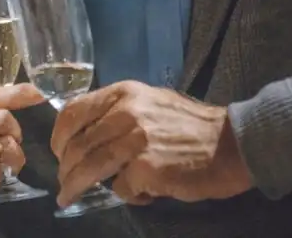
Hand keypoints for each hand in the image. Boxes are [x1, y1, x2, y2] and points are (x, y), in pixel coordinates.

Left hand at [50, 81, 252, 206]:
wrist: (234, 143)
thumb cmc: (192, 125)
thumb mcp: (150, 102)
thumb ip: (118, 112)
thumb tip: (88, 135)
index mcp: (123, 93)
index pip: (73, 112)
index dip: (58, 135)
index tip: (57, 151)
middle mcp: (124, 113)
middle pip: (78, 145)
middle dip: (65, 167)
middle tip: (63, 182)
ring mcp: (134, 141)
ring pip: (90, 168)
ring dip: (75, 185)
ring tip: (68, 196)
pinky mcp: (146, 169)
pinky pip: (121, 188)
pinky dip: (126, 195)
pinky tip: (141, 194)